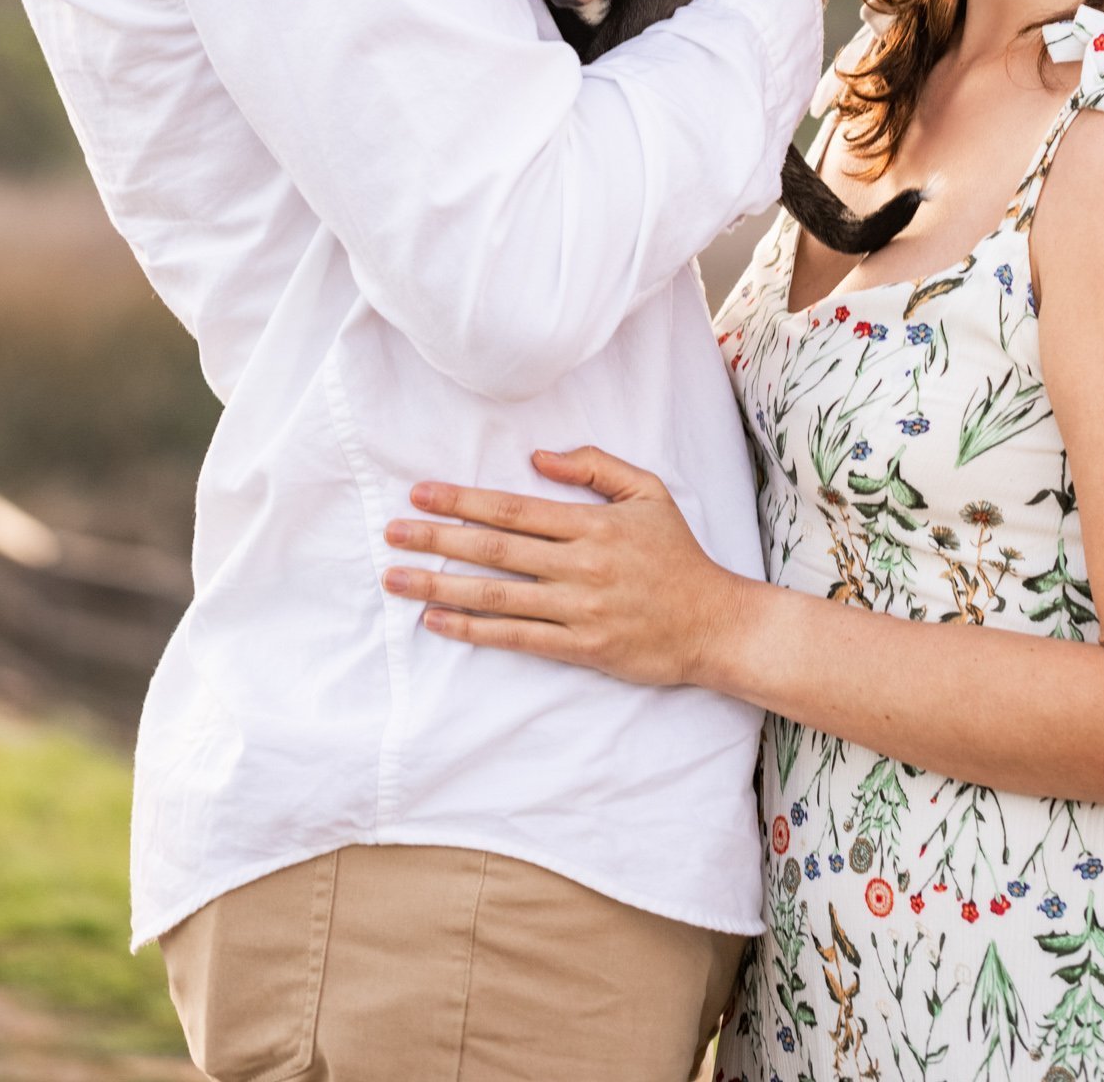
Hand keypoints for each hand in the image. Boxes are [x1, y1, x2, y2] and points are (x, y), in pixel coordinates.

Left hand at [382, 449, 751, 688]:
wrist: (712, 623)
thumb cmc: (677, 555)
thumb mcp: (647, 492)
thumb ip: (595, 467)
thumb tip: (539, 456)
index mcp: (592, 525)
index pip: (514, 509)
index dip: (463, 500)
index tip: (420, 493)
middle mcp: (579, 566)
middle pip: (494, 549)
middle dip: (437, 538)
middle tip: (392, 532)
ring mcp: (577, 610)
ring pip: (496, 596)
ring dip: (440, 587)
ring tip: (397, 578)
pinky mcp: (579, 648)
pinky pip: (516, 638)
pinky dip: (472, 631)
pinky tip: (437, 621)